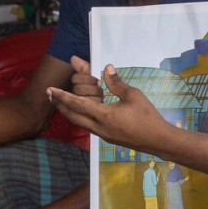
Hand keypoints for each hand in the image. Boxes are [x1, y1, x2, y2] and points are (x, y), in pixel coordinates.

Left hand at [48, 64, 170, 152]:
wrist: (157, 140)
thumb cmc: (147, 116)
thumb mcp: (133, 95)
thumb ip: (117, 83)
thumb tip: (107, 68)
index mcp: (104, 115)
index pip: (77, 104)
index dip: (62, 96)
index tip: (50, 89)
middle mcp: (98, 127)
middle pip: (72, 116)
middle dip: (60, 105)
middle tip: (50, 95)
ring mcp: (102, 134)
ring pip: (79, 122)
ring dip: (69, 111)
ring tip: (62, 102)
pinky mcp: (107, 137)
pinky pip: (88, 126)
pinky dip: (80, 116)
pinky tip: (82, 110)